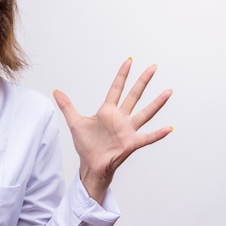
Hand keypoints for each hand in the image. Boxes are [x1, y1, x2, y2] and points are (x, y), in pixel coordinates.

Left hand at [52, 58, 172, 202]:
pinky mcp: (131, 143)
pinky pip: (147, 137)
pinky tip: (169, 128)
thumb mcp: (74, 122)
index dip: (122, 75)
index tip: (129, 61)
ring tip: (168, 91)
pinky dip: (158, 134)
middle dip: (143, 81)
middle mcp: (120, 118)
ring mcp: (127, 130)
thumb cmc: (86, 145)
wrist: (91, 164)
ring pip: (145, 113)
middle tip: (153, 67)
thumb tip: (56, 91)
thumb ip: (67, 106)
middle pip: (133, 95)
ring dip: (157, 103)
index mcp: (107, 111)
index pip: (116, 89)